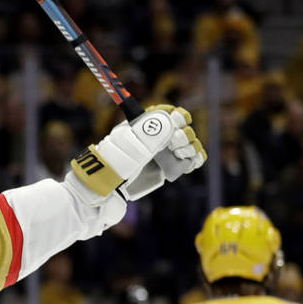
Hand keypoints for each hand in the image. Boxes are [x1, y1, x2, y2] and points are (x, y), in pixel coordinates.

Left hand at [69, 104, 205, 203]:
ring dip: (190, 147)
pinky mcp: (170, 168)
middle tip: (174, 143)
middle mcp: (157, 138)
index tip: (178, 120)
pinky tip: (190, 162)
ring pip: (189, 144)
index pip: (168, 113)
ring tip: (179, 154)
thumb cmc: (114, 165)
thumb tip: (171, 119)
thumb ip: (150, 134)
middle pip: (182, 128)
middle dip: (184, 134)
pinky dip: (194, 159)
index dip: (177, 115)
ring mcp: (164, 153)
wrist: (108, 190)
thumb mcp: (130, 146)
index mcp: (145, 126)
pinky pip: (190, 160)